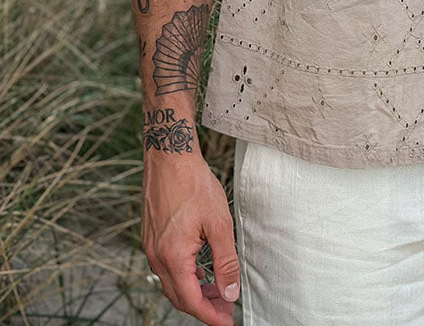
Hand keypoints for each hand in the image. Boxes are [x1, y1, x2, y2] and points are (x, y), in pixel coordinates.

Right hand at [142, 150, 240, 325]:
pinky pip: (165, 267)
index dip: (210, 315)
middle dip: (203, 306)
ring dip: (193, 290)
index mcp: (173, 256)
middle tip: (225, 306)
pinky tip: (199, 269)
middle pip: (179, 296)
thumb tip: (230, 291)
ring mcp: (151, 246)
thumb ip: (225, 261)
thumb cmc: (193, 184)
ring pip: (171, 282)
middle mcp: (157, 256)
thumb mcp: (218, 223)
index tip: (226, 321)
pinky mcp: (151, 236)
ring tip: (216, 289)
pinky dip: (183, 275)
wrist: (169, 156)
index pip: (190, 301)